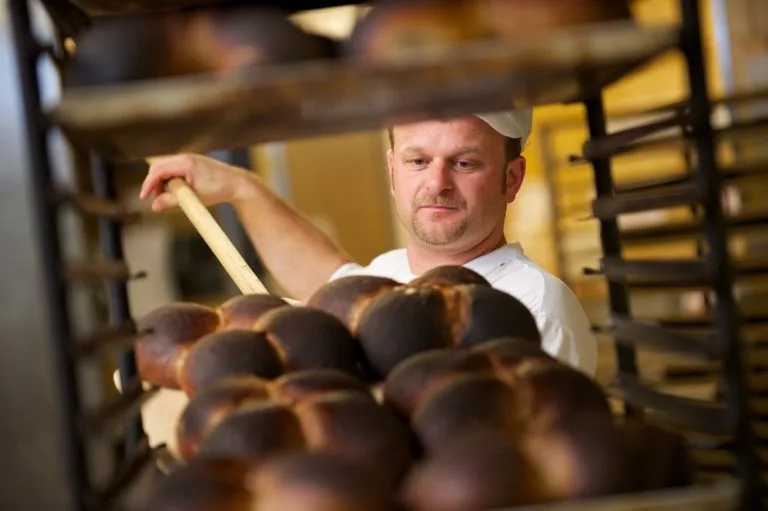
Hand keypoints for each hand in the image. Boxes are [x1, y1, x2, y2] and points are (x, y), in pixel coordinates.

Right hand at [139, 153, 254, 211]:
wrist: (237, 184)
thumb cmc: (218, 190)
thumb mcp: (194, 199)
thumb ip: (172, 202)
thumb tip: (154, 207)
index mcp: (186, 163)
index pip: (158, 170)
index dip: (148, 184)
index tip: (143, 197)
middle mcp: (185, 157)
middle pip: (158, 167)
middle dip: (154, 183)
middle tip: (157, 199)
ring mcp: (188, 158)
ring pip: (165, 168)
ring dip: (162, 182)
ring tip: (168, 197)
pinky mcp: (191, 162)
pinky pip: (173, 169)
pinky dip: (170, 179)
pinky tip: (177, 191)